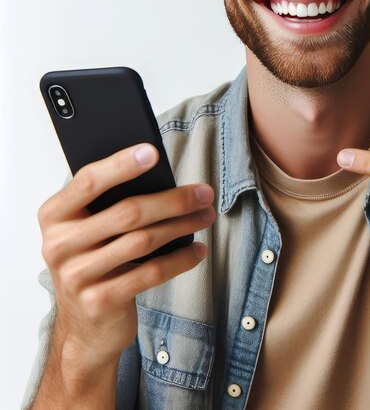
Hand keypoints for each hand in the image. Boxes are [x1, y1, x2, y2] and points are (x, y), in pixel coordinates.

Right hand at [37, 143, 214, 376]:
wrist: (85, 326)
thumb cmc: (94, 262)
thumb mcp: (89, 229)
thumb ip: (110, 203)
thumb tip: (163, 177)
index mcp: (55, 215)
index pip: (89, 181)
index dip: (122, 165)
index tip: (153, 151)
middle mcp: (59, 244)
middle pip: (128, 212)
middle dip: (173, 200)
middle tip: (204, 193)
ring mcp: (77, 276)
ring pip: (143, 240)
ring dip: (183, 225)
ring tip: (206, 215)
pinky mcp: (100, 301)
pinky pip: (151, 272)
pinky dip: (181, 259)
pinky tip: (197, 249)